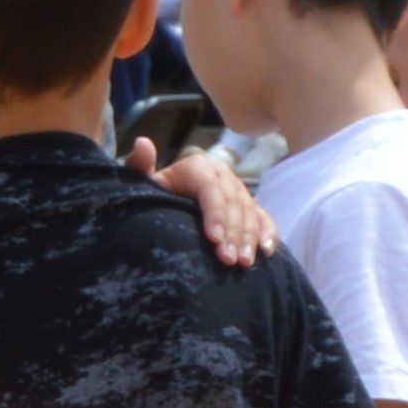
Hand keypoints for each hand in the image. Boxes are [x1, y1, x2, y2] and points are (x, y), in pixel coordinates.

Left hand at [134, 141, 277, 266]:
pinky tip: (266, 253)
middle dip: (233, 234)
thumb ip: (139, 166)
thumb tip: (142, 143)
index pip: (211, 189)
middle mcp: (223, 177)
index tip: (213, 238)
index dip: (215, 213)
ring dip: (249, 238)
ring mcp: (239, 192)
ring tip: (244, 264)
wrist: (170, 199)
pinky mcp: (250, 207)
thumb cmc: (155, 194)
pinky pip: (264, 219)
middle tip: (228, 260)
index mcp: (199, 168)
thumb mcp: (145, 182)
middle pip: (233, 204)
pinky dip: (268, 234)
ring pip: (250, 213)